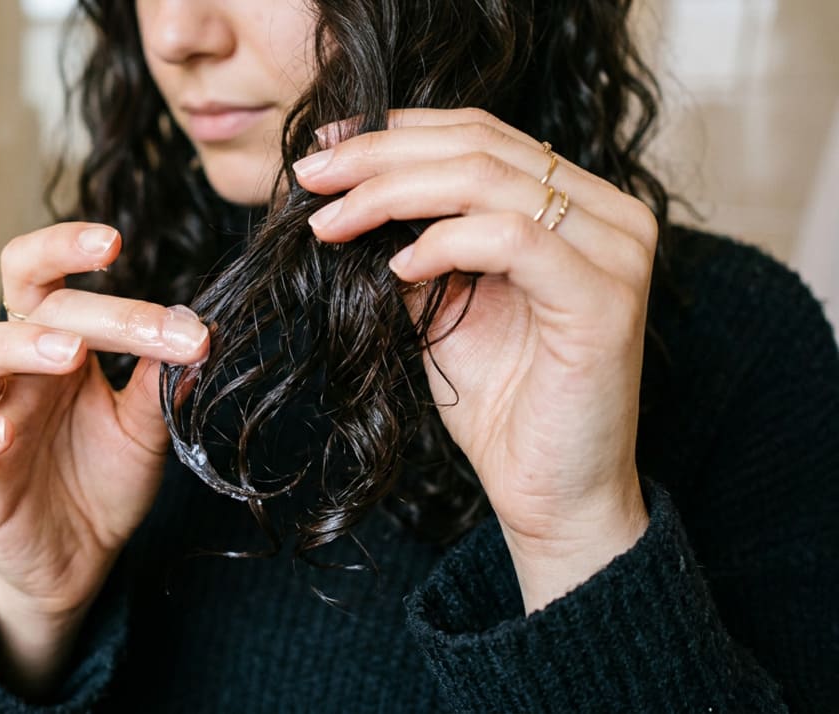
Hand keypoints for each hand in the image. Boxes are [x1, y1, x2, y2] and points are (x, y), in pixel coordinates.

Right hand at [0, 222, 208, 693]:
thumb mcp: (146, 430)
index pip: (51, 281)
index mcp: (54, 347)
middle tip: (133, 309)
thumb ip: (161, 383)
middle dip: (71, 294)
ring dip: (13, 345)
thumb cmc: (105, 479)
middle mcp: (13, 371)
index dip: (70, 249)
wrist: (82, 558)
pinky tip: (0, 433)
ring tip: (69, 355)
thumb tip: (203, 329)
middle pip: (17, 304)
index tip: (119, 243)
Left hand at [296, 108, 653, 611]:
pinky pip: (513, 238)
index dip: (395, 131)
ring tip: (331, 222)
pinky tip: (397, 267)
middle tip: (309, 174)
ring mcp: (615, 252)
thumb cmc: (502, 404)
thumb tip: (343, 191)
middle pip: (479, 145)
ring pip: (490, 180)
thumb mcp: (442, 305)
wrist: (550, 492)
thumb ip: (413, 243)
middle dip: (379, 155)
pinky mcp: (605, 298)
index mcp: (577, 203)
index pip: (480, 133)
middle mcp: (609, 213)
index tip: (322, 147)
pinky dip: (444, 243)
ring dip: (392, 193)